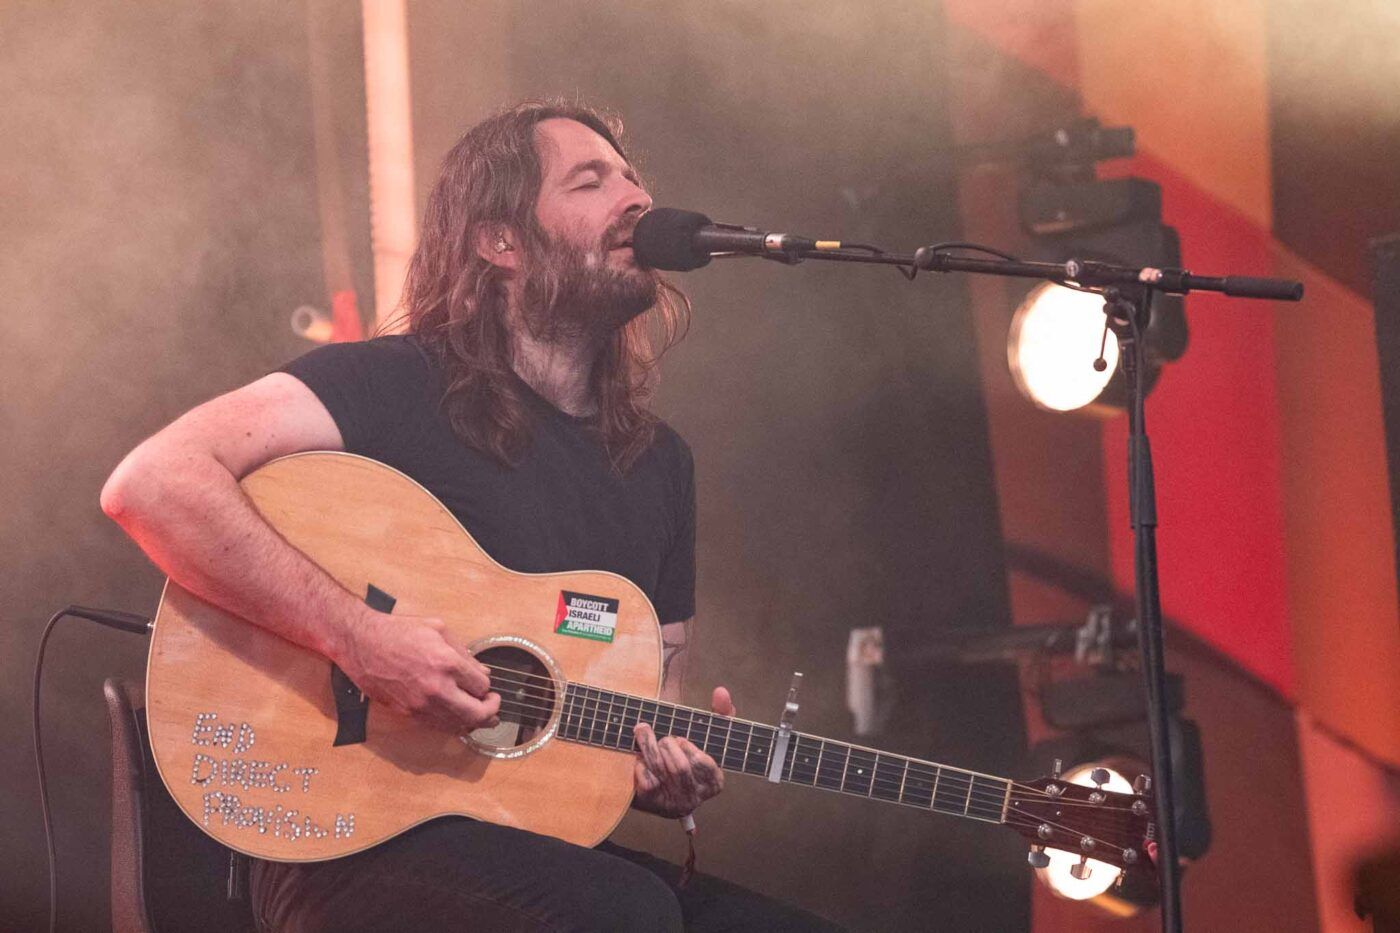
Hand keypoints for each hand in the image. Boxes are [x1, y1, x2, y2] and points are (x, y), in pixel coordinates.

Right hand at [336, 610, 500, 734]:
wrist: (362, 643)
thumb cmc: (398, 632)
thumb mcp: (438, 629)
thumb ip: (464, 653)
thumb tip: (482, 672)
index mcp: (447, 663)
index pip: (482, 686)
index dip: (488, 687)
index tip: (486, 684)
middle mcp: (436, 688)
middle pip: (476, 714)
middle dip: (491, 711)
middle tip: (494, 705)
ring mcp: (421, 704)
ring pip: (458, 726)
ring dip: (474, 723)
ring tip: (481, 715)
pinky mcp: (408, 712)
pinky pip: (438, 726)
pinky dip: (453, 725)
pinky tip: (458, 718)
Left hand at [631, 687, 733, 818]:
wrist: (652, 779)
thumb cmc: (684, 750)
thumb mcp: (707, 731)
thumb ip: (720, 712)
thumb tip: (721, 692)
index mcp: (713, 783)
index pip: (704, 764)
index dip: (690, 749)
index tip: (680, 739)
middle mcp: (695, 798)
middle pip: (680, 767)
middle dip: (667, 744)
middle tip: (661, 737)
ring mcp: (672, 803)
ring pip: (661, 770)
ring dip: (649, 745)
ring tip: (643, 731)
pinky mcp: (651, 804)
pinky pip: (645, 780)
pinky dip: (639, 764)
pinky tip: (638, 760)